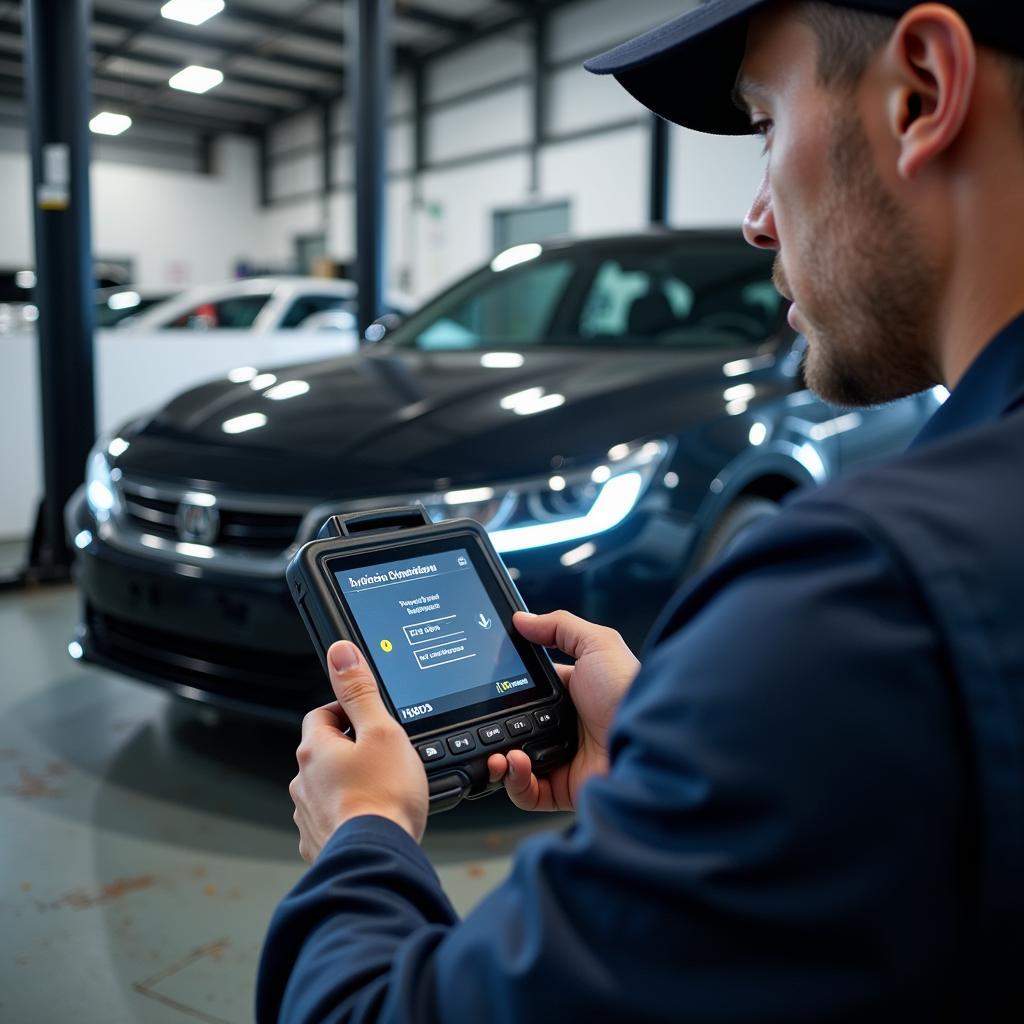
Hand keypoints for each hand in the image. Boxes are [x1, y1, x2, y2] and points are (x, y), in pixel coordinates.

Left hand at [289, 641, 428, 861]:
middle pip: (325, 751)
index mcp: (315, 749)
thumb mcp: (381, 730)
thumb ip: (360, 691)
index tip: (370, 717)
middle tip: (384, 754)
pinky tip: (373, 817)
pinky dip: (349, 815)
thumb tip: (340, 653)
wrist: (377, 858)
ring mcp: (309, 814)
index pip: (323, 713)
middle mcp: (303, 781)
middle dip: (351, 750)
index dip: (348, 711)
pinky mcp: (320, 842)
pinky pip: (332, 819)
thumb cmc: (383, 798)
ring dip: (349, 784)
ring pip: (327, 787)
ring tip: (382, 788)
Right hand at [487, 610, 639, 812]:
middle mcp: (565, 727)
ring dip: (499, 757)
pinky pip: (526, 791)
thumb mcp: (598, 644)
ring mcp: (563, 759)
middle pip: (516, 727)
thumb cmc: (629, 692)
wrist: (649, 743)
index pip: (527, 690)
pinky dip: (514, 781)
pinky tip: (514, 764)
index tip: (485, 686)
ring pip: (515, 762)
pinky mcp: (563, 789)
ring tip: (499, 752)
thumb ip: (559, 627)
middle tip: (482, 722)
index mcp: (571, 693)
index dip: (505, 690)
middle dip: (494, 727)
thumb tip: (521, 619)